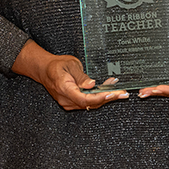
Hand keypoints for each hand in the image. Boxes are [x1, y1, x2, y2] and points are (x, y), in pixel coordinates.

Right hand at [11, 40, 127, 110]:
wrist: (44, 69)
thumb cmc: (56, 65)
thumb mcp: (70, 64)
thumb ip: (81, 76)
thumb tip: (92, 84)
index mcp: (64, 89)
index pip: (84, 98)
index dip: (99, 98)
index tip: (112, 94)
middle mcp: (66, 99)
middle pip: (90, 103)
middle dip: (108, 99)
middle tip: (123, 94)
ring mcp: (68, 102)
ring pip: (90, 103)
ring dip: (105, 97)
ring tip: (119, 90)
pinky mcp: (72, 102)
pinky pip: (87, 101)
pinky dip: (98, 96)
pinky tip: (108, 90)